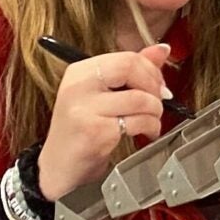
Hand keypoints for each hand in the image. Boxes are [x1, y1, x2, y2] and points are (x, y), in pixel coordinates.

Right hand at [35, 43, 173, 200]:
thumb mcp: (102, 96)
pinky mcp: (96, 132)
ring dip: (155, 111)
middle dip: (154, 86)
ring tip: (151, 121)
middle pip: (131, 68)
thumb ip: (131, 70)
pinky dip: (151, 128)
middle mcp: (78, 87)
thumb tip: (162, 49)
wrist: (58, 169)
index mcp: (79, 72)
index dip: (150, 70)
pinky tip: (146, 134)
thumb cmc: (82, 131)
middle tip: (159, 101)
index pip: (126, 57)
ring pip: (140, 98)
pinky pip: (138, 122)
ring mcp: (85, 110)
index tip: (159, 85)